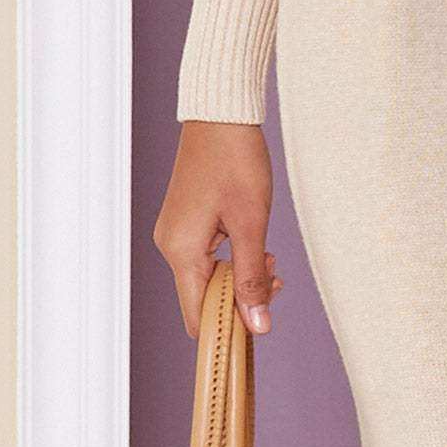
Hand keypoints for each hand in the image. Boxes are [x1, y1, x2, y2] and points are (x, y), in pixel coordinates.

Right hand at [153, 119, 284, 340]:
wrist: (222, 116)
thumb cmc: (236, 161)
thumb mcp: (252, 224)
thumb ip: (252, 277)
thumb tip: (257, 325)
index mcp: (181, 251)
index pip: (197, 315)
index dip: (226, 330)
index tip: (260, 327)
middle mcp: (171, 246)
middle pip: (203, 298)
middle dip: (241, 298)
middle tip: (275, 278)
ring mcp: (176, 233)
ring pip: (208, 277)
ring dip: (240, 277)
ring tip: (268, 255)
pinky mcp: (186, 223)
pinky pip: (206, 257)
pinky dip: (232, 260)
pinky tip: (255, 245)